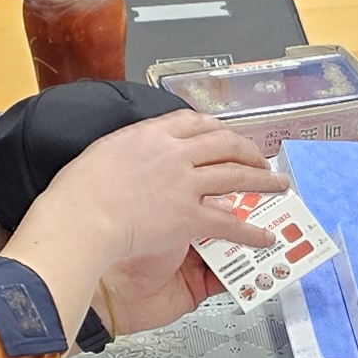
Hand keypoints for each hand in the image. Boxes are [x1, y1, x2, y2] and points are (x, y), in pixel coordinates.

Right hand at [0, 110, 274, 340]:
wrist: (80, 217)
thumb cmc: (79, 190)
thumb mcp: (103, 151)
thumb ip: (128, 149)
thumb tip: (132, 153)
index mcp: (151, 134)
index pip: (193, 121)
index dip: (215, 128)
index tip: (224, 133)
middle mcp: (174, 153)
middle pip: (223, 143)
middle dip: (248, 150)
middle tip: (261, 158)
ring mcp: (185, 184)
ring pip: (235, 176)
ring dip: (262, 181)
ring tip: (279, 185)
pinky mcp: (188, 216)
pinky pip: (229, 223)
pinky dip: (250, 231)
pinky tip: (265, 236)